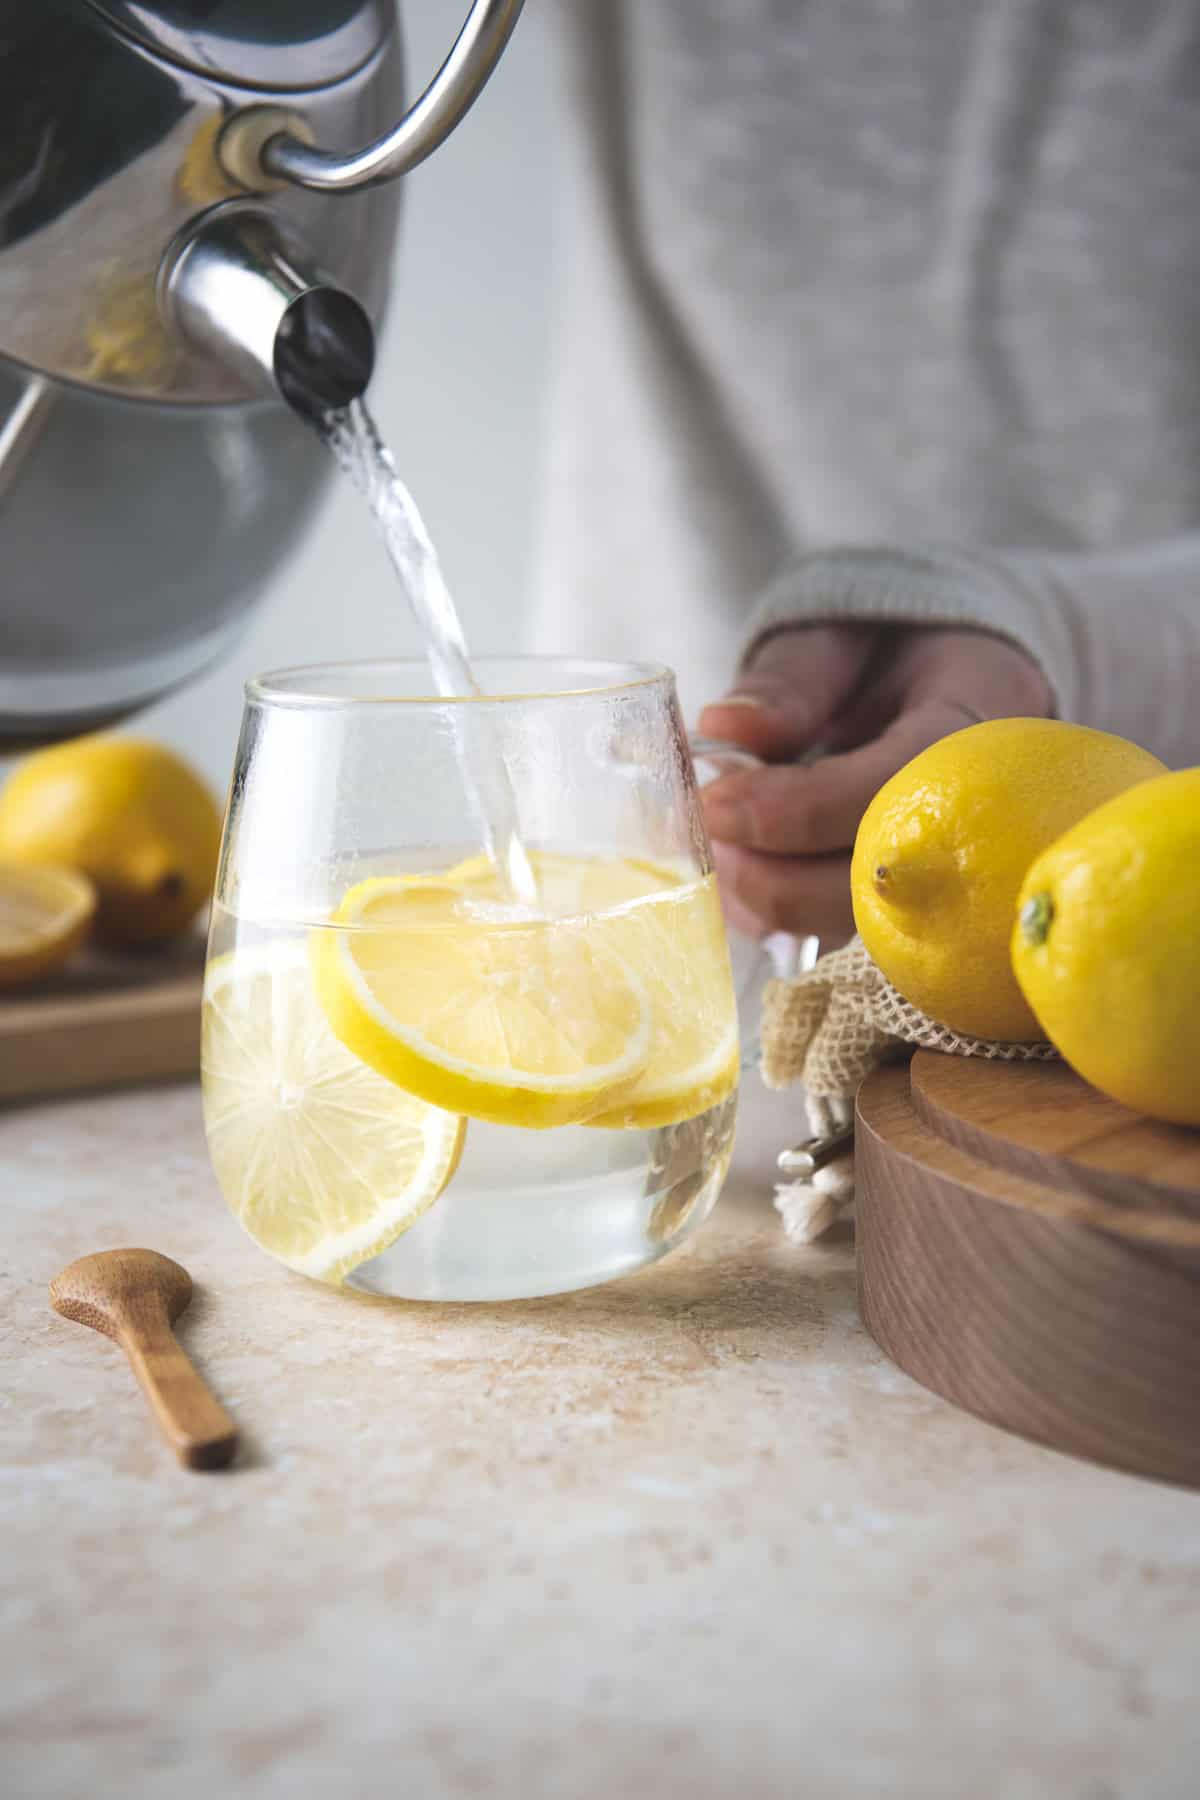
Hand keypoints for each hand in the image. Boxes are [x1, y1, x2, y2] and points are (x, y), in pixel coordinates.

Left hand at [697, 622, 1053, 940]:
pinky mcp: (919, 909)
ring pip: (866, 929)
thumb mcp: (840, 636)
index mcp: (976, 720)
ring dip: (771, 901)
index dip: (799, 810)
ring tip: (717, 848)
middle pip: (888, 882)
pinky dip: (779, 918)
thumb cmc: (886, 652)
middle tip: (707, 833)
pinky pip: (849, 941)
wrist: (934, 677)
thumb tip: (725, 728)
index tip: (716, 802)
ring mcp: (956, 870)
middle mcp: (984, 810)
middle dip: (777, 874)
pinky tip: (740, 873)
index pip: (898, 788)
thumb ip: (792, 679)